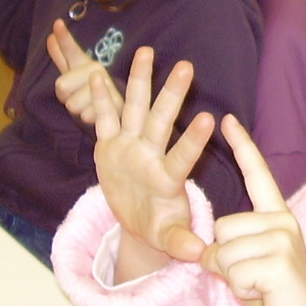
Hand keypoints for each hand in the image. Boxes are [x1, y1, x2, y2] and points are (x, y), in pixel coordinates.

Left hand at [48, 19, 121, 126]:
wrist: (117, 110)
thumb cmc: (91, 90)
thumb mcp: (76, 72)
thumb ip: (62, 55)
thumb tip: (50, 35)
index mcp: (86, 63)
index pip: (70, 50)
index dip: (63, 38)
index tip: (56, 23)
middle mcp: (96, 70)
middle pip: (61, 85)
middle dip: (65, 96)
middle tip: (77, 96)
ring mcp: (106, 86)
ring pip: (72, 104)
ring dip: (77, 109)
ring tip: (89, 105)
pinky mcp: (113, 105)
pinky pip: (85, 115)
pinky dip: (88, 118)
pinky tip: (97, 113)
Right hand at [92, 48, 217, 280]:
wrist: (138, 222)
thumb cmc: (160, 229)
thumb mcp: (170, 239)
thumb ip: (182, 243)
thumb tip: (199, 254)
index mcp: (169, 178)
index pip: (183, 156)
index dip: (194, 139)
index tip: (210, 118)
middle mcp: (151, 155)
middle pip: (163, 120)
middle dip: (173, 94)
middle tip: (186, 66)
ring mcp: (130, 148)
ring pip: (136, 109)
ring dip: (139, 81)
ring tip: (145, 51)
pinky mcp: (108, 147)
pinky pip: (105, 121)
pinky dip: (100, 101)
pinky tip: (96, 77)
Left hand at [199, 115, 305, 305]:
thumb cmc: (274, 299)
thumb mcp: (248, 265)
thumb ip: (231, 247)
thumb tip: (202, 248)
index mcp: (277, 217)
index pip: (257, 176)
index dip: (243, 147)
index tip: (229, 119)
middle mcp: (283, 221)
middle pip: (220, 227)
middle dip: (223, 261)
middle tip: (252, 279)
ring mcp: (284, 240)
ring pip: (222, 251)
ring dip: (231, 278)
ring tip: (258, 287)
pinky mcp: (279, 262)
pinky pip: (232, 270)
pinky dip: (240, 290)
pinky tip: (263, 295)